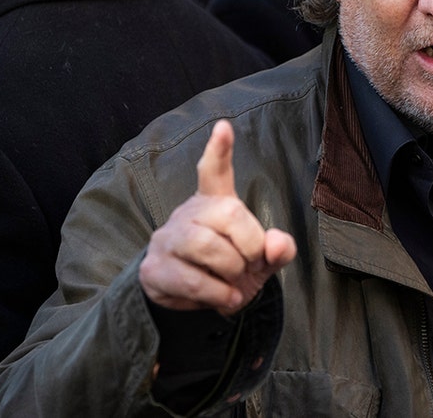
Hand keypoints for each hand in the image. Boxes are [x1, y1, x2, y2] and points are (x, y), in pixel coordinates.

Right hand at [140, 120, 296, 316]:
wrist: (196, 305)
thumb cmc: (232, 270)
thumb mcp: (262, 261)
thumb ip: (278, 249)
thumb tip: (275, 244)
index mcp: (216, 204)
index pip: (214, 172)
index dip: (220, 150)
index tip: (224, 127)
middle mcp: (189, 213)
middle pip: (228, 214)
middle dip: (249, 245)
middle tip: (249, 264)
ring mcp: (168, 239)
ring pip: (204, 244)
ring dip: (230, 270)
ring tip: (233, 283)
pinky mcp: (154, 268)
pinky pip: (190, 278)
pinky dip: (216, 293)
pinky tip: (222, 297)